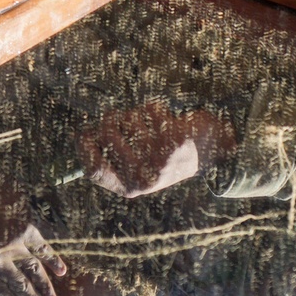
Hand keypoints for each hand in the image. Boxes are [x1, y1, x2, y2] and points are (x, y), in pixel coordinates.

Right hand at [78, 105, 235, 198]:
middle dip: (116, 119)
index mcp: (130, 187)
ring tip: (155, 127)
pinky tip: (170, 121)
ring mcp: (158, 158)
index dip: (83, 148)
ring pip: (129, 116)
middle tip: (131, 123)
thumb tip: (83, 136)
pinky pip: (150, 108)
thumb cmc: (169, 157)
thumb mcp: (140, 168)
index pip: (93, 169)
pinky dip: (157, 108)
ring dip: (139, 114)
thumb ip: (114, 157)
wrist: (213, 154)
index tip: (84, 133)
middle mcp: (142, 177)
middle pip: (106, 132)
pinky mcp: (173, 139)